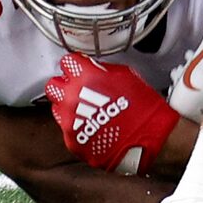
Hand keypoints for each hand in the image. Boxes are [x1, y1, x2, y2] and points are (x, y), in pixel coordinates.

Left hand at [45, 52, 178, 175]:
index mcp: (85, 76)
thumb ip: (101, 70)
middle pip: (53, 85)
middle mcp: (72, 97)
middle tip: (76, 89)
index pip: (66, 62)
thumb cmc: (142, 107)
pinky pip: (66, 129)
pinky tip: (91, 126)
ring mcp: (70, 121)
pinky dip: (76, 127)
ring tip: (85, 110)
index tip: (79, 69)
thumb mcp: (125, 75)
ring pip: (56, 107)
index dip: (74, 66)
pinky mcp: (73, 140)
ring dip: (68, 106)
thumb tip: (92, 69)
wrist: (149, 140)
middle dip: (64, 85)